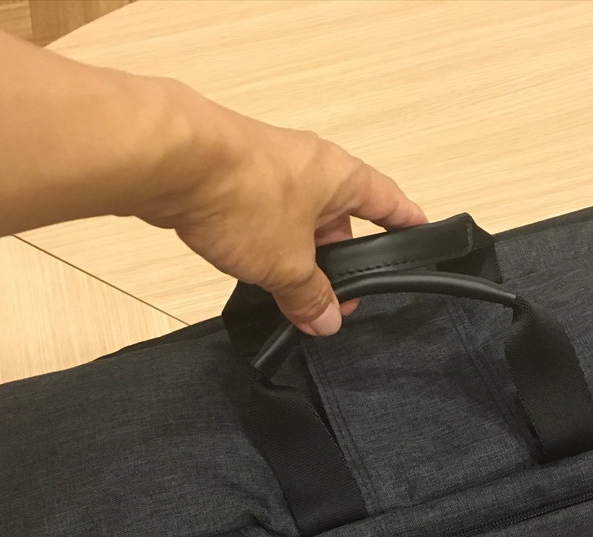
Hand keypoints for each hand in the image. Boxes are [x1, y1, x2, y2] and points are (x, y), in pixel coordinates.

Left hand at [119, 79, 427, 335]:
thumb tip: (327, 320)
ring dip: (297, 254)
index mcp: (340, 175)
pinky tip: (253, 271)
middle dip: (338, 258)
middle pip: (338, 214)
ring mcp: (267, 167)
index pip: (386, 200)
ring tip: (291, 295)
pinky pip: (261, 214)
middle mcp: (308, 164)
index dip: (405, 222)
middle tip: (338, 300)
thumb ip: (310, 295)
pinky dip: (265, 243)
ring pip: (296, 217)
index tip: (419, 235)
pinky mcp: (230, 176)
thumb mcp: (288, 264)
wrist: (173, 160)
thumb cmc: (246, 197)